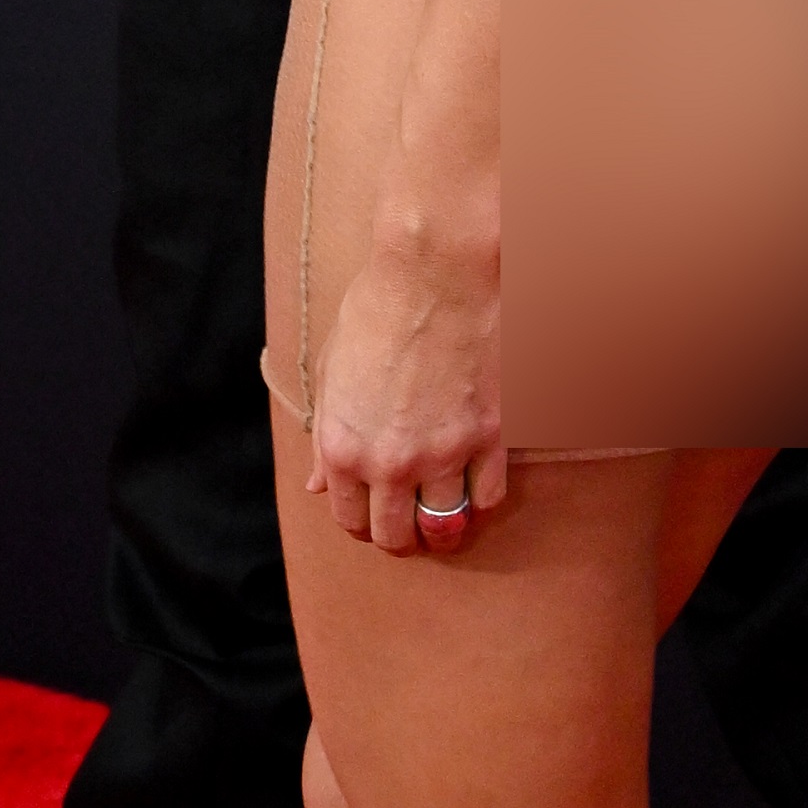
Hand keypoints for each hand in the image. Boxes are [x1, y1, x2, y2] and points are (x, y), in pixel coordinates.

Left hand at [310, 231, 508, 556]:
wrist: (437, 270)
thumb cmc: (378, 306)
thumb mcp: (332, 370)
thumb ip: (326, 437)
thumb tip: (318, 484)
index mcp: (343, 447)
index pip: (349, 519)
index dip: (361, 524)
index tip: (374, 516)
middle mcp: (390, 461)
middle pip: (396, 535)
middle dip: (401, 537)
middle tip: (411, 526)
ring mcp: (443, 453)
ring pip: (446, 526)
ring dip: (444, 529)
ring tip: (447, 518)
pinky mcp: (489, 436)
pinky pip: (489, 495)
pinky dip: (482, 499)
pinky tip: (476, 486)